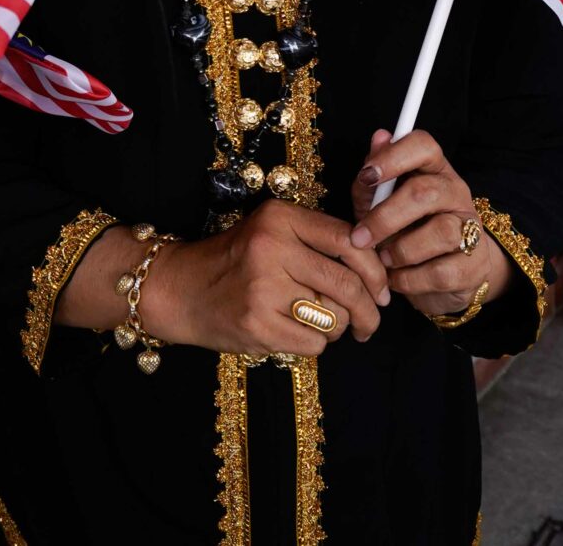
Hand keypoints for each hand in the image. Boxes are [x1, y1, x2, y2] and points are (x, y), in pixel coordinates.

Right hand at [146, 200, 390, 356]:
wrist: (179, 289)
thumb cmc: (234, 263)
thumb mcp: (270, 232)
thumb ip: (316, 241)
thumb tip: (377, 275)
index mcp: (279, 218)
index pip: (349, 240)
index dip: (375, 270)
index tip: (382, 289)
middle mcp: (272, 247)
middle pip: (347, 283)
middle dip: (370, 310)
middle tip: (372, 322)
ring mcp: (263, 288)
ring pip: (335, 316)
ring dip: (339, 328)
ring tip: (324, 325)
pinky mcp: (258, 324)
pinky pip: (315, 342)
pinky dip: (315, 344)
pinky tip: (297, 334)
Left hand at [352, 128, 512, 319]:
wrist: (438, 276)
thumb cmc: (401, 231)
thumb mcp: (377, 205)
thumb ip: (372, 179)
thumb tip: (378, 137)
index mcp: (433, 170)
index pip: (423, 146)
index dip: (394, 156)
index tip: (366, 176)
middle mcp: (456, 192)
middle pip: (426, 192)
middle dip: (385, 217)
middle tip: (360, 237)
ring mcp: (470, 228)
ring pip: (440, 232)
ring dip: (401, 251)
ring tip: (384, 260)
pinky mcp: (474, 264)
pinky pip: (442, 272)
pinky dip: (411, 280)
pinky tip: (397, 279)